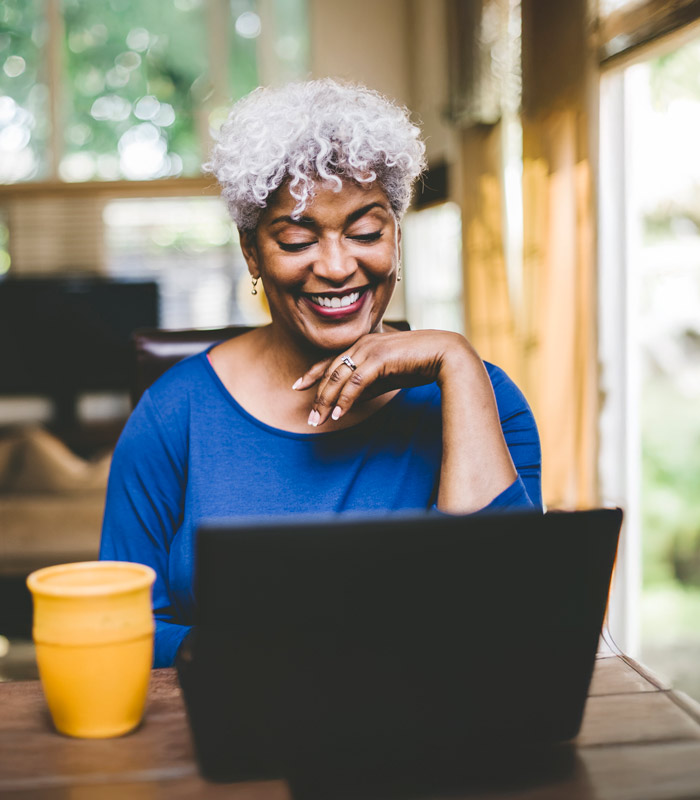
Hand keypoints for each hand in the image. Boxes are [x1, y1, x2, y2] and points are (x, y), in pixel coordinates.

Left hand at [293, 329, 478, 426]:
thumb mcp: (387, 377)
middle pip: (330, 371)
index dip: (312, 374)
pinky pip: (356, 382)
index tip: (298, 386)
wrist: (444, 353)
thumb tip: (349, 401)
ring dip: (327, 401)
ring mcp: (369, 349)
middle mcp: (362, 344)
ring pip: (339, 377)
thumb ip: (368, 386)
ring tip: (320, 421)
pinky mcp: (379, 358)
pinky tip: (339, 414)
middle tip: (310, 419)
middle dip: (317, 396)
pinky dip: (346, 399)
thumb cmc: (419, 363)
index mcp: (363, 345)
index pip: (330, 360)